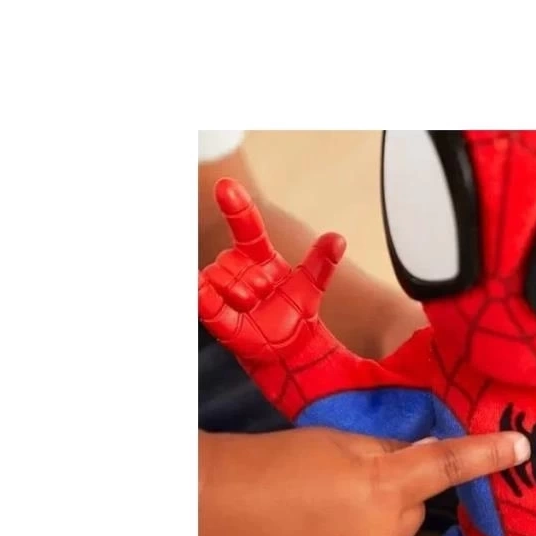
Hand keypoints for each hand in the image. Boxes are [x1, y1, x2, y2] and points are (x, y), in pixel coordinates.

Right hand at [199, 179, 345, 364]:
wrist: (287, 350)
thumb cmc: (294, 312)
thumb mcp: (311, 286)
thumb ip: (322, 263)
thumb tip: (337, 239)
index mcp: (259, 256)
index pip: (246, 227)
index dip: (237, 207)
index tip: (226, 186)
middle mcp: (237, 267)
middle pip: (232, 258)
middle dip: (253, 278)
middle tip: (266, 294)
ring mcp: (222, 290)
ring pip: (218, 277)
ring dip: (239, 294)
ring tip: (251, 307)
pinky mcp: (215, 314)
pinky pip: (202, 299)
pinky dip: (201, 294)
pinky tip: (198, 287)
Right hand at [199, 426, 529, 535]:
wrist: (203, 515)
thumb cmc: (262, 468)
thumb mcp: (331, 443)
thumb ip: (385, 454)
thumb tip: (421, 457)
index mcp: (381, 488)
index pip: (445, 467)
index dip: (485, 456)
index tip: (519, 451)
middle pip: (408, 518)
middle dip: (386, 504)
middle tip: (337, 492)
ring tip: (313, 526)